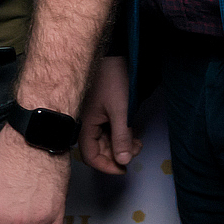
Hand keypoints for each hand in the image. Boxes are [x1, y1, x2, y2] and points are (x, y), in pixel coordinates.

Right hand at [78, 56, 138, 173]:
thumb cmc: (113, 80)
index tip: (124, 169)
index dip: (107, 166)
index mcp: (85, 125)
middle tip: (136, 149)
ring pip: (106, 141)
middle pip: (99, 150)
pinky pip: (109, 131)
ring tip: (138, 141)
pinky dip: (121, 135)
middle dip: (118, 154)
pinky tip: (133, 133)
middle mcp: (87, 124)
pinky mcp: (103, 112)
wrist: (114, 54)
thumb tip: (124, 161)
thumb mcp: (120, 111)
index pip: (90, 156)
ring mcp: (95, 118)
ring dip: (121, 145)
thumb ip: (121, 137)